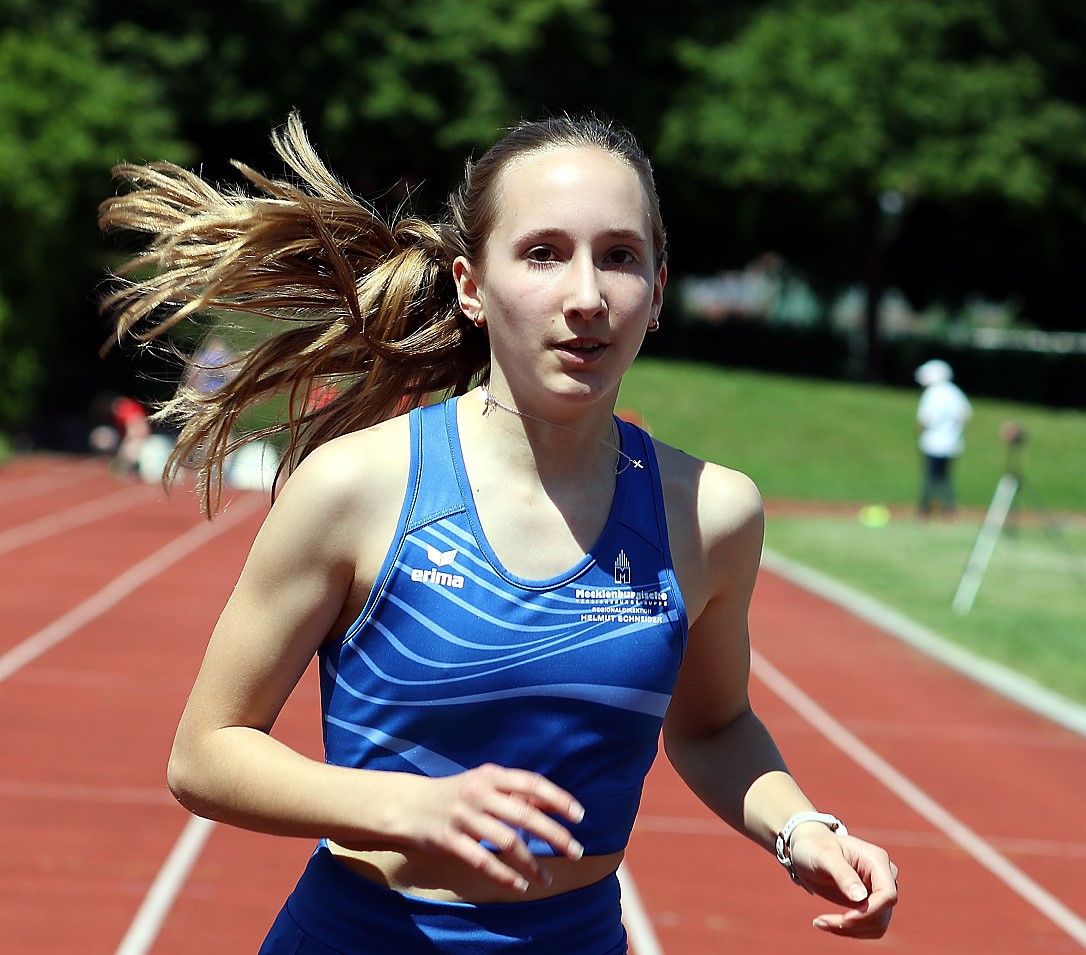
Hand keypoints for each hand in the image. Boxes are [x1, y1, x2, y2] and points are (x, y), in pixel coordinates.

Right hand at [389, 764, 584, 891]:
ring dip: (531, 863)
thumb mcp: (485, 784)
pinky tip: (518, 885)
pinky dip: (503, 875)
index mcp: (491, 775)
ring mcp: (463, 816)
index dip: (557, 799)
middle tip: (576, 850)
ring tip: (547, 878)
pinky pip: (481, 860)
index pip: (531, 783)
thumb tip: (556, 804)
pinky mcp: (448, 839)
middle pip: (524, 814)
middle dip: (554, 834)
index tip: (579, 816)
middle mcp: (478, 793)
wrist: (409, 804)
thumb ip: (516, 793)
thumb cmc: (457, 794)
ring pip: (506, 841)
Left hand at [787, 823, 898, 938]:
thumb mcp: (824, 856)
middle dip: (854, 922)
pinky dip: (849, 930)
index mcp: (877, 860)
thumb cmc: (814, 846)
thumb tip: (861, 897)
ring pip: (877, 925)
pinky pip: (869, 927)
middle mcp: (883, 876)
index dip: (870, 911)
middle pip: (882, 912)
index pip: (887, 894)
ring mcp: (879, 892)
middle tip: (821, 921)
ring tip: (820, 922)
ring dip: (850, 930)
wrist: (808, 849)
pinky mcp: (871, 904)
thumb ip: (842, 874)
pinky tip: (827, 923)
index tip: (845, 919)